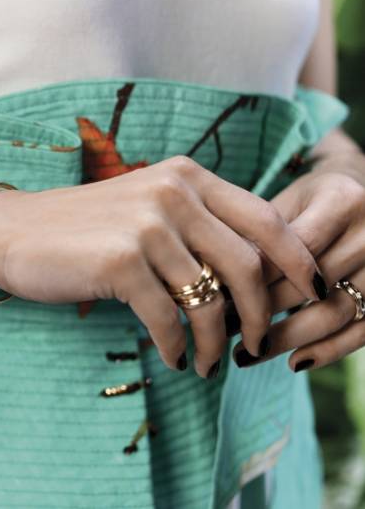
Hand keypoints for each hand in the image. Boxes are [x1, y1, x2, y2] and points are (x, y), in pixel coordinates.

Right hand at [0, 155, 323, 376]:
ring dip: (213, 343)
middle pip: (248, 265)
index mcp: (187, 176)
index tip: (306, 295)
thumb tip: (250, 280)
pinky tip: (173, 357)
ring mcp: (147, 224)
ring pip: (210, 299)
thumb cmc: (85, 228)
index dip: (297, 261)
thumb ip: (198, 228)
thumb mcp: (148, 210)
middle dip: (258, 315)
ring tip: (205, 363)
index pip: (266, 219)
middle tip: (251, 345)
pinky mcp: (121, 260)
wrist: (15, 231)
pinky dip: (177, 346)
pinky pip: (170, 318)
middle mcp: (173, 192)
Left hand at [230, 157, 364, 370]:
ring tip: (246, 355)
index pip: (294, 249)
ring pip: (335, 314)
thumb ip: (260, 235)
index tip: (216, 297)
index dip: (255, 277)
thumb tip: (213, 280)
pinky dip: (328, 351)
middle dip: (263, 312)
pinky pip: (362, 332)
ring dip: (288, 340)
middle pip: (312, 286)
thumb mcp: (287, 202)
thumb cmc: (312, 200)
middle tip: (221, 331)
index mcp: (341, 201)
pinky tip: (294, 363)